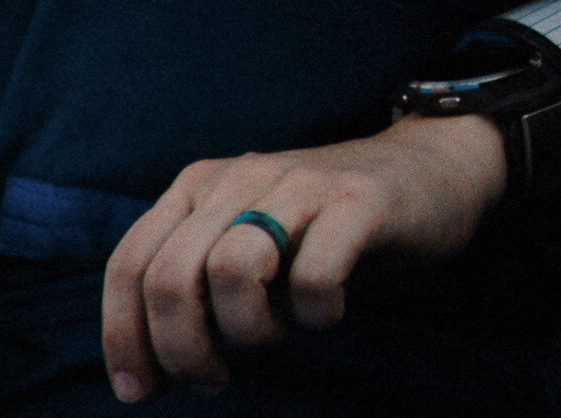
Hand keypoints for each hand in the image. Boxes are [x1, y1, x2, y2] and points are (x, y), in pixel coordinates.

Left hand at [99, 114, 502, 401]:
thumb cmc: (329, 228)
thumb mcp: (249, 242)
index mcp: (201, 186)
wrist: (436, 168)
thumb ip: (195, 287)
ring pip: (232, 271)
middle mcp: (243, 176)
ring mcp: (303, 184)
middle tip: (215, 378)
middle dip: (182, 350)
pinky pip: (314, 276)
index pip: (130, 265)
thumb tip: (141, 378)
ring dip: (249, 329)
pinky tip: (329, 314)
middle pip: (171, 278)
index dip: (124, 339)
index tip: (140, 391)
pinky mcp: (361, 201)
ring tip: (278, 334)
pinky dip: (314, 314)